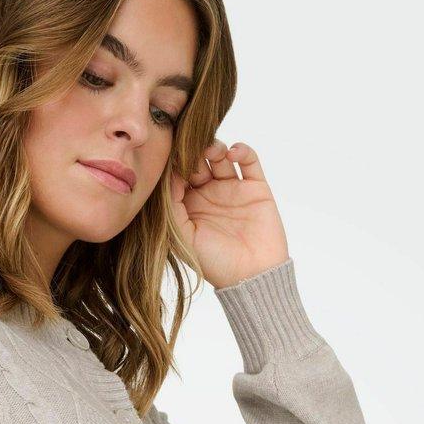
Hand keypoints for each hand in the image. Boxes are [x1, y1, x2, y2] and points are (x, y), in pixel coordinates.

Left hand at [169, 139, 289, 289]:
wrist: (252, 276)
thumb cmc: (215, 263)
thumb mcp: (183, 237)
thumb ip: (172, 207)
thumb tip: (167, 176)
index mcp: (189, 206)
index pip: (177, 175)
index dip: (174, 163)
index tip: (171, 155)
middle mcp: (209, 194)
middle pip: (198, 161)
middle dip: (193, 151)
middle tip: (192, 148)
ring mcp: (233, 189)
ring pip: (221, 156)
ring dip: (215, 147)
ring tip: (212, 151)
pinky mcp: (256, 188)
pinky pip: (249, 160)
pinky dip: (242, 150)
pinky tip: (233, 153)